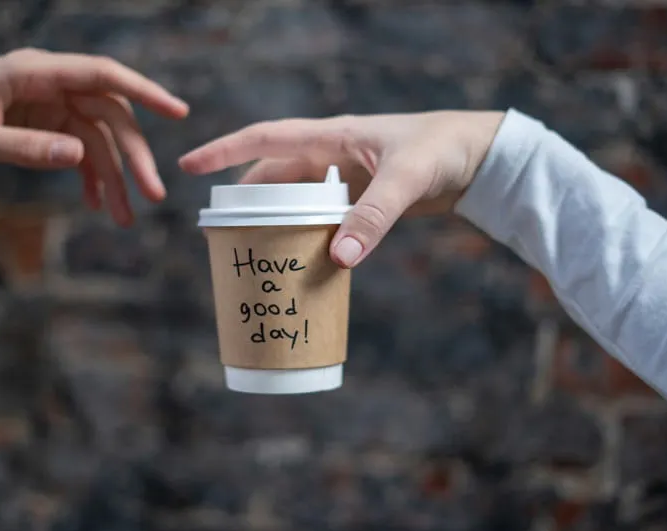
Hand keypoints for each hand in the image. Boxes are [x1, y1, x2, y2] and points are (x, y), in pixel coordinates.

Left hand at [0, 48, 189, 225]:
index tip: (177, 111)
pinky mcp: (50, 124)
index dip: (144, 91)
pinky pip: (83, 150)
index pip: (101, 75)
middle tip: (153, 195)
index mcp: (34, 72)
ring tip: (124, 217)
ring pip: (102, 139)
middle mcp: (52, 85)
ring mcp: (54, 105)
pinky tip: (96, 203)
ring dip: (116, 178)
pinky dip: (92, 177)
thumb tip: (79, 157)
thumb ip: (24, 147)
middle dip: (134, 157)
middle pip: (110, 116)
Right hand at [179, 111, 503, 267]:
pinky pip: (321, 217)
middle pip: (273, 176)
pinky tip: (300, 257)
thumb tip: (338, 259)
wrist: (479, 157)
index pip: (265, 139)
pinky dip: (307, 234)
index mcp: (333, 136)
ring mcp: (346, 178)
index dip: (224, 152)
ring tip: (251, 251)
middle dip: (243, 199)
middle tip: (218, 231)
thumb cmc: (443, 150)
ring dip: (275, 220)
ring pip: (295, 200)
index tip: (188, 166)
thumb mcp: (407, 180)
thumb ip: (374, 217)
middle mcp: (332, 155)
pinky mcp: (361, 199)